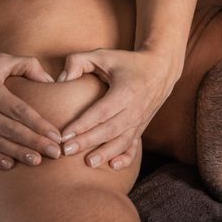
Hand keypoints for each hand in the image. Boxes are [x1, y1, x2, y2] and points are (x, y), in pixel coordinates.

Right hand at [0, 49, 61, 169]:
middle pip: (11, 130)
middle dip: (35, 143)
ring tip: (37, 161)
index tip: (56, 136)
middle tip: (55, 153)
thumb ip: (28, 66)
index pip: (19, 111)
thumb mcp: (1, 60)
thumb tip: (51, 82)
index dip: (39, 125)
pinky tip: (9, 165)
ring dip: (18, 153)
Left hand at [58, 48, 180, 168]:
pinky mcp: (142, 127)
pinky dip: (125, 158)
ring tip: (88, 163)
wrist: (160, 70)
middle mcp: (135, 109)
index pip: (101, 112)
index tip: (65, 134)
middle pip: (110, 130)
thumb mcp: (103, 54)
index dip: (83, 124)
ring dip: (105, 153)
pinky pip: (134, 146)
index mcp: (126, 91)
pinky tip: (112, 166)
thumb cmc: (127, 62)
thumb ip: (78, 62)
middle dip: (88, 142)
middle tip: (67, 151)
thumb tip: (60, 81)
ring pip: (122, 141)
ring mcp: (140, 120)